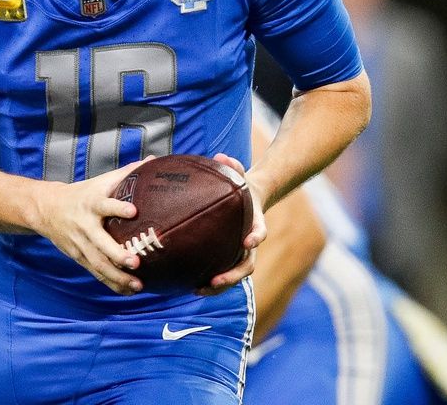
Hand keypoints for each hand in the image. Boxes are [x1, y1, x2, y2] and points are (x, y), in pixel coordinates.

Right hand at [32, 157, 151, 294]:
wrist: (45, 208)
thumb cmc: (83, 193)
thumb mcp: (100, 181)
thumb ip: (127, 173)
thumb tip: (155, 160)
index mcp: (91, 203)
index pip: (104, 204)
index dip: (117, 207)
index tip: (134, 210)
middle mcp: (84, 224)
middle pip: (99, 242)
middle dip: (117, 253)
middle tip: (136, 262)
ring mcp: (80, 243)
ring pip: (97, 262)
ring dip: (117, 276)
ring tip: (138, 285)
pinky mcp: (79, 256)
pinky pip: (96, 272)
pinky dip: (111, 283)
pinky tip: (128, 291)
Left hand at [196, 153, 266, 295]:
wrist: (248, 200)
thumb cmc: (240, 187)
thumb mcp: (239, 174)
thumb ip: (233, 165)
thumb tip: (221, 156)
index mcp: (254, 224)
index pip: (260, 232)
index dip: (256, 237)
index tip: (248, 242)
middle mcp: (249, 244)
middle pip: (246, 265)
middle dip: (232, 275)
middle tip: (215, 281)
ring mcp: (239, 254)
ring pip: (233, 276)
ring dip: (218, 286)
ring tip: (198, 289)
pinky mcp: (227, 259)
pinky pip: (220, 275)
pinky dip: (208, 283)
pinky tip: (187, 286)